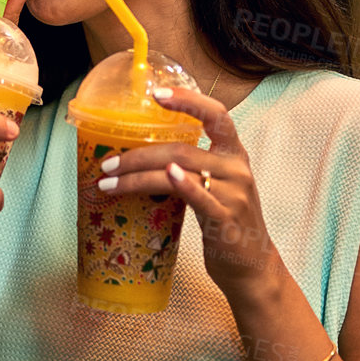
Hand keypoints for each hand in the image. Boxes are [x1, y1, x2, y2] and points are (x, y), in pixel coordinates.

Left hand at [92, 86, 279, 297]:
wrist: (252, 268)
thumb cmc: (225, 223)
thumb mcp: (214, 187)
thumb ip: (191, 167)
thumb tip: (142, 155)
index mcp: (234, 154)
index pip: (216, 115)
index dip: (188, 99)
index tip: (156, 93)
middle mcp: (236, 168)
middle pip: (180, 149)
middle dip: (137, 155)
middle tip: (107, 162)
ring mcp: (234, 193)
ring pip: (179, 171)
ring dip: (136, 177)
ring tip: (107, 182)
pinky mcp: (226, 219)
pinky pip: (200, 196)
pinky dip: (182, 184)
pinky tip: (164, 176)